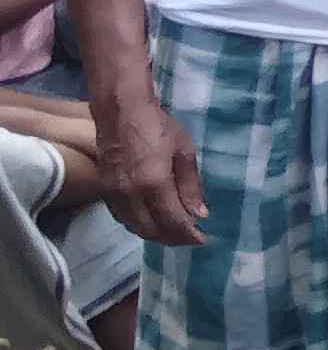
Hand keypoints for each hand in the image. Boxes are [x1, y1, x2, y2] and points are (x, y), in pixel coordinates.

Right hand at [94, 93, 205, 246]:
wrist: (120, 111)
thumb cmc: (158, 126)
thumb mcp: (184, 153)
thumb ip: (191, 186)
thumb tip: (199, 214)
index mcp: (153, 185)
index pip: (172, 222)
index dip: (188, 235)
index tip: (202, 239)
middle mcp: (130, 195)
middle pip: (151, 231)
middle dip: (172, 238)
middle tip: (189, 237)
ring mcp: (113, 194)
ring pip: (134, 227)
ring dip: (155, 233)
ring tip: (173, 231)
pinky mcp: (104, 190)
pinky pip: (122, 217)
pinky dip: (138, 224)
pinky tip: (152, 219)